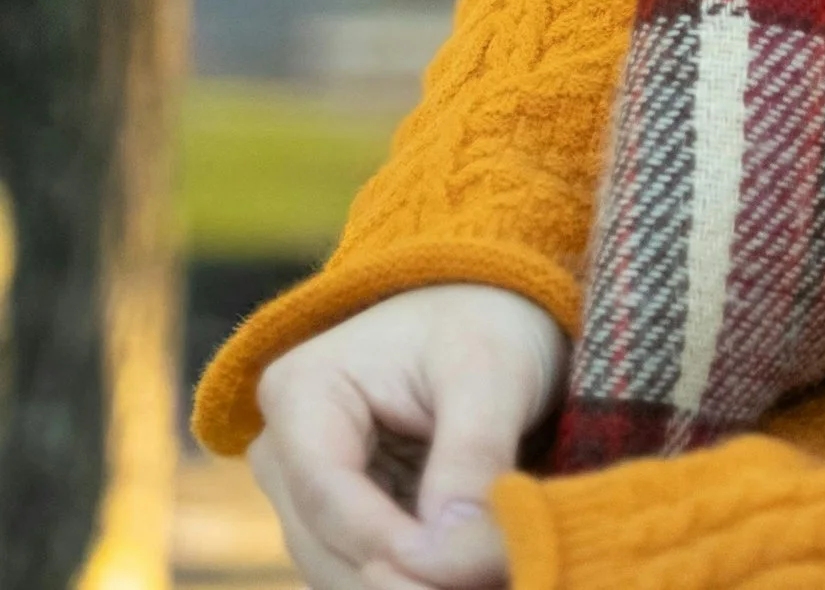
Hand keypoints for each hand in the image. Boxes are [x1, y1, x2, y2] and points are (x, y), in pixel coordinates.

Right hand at [249, 284, 568, 589]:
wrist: (494, 309)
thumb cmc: (487, 320)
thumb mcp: (490, 372)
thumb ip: (471, 459)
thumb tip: (448, 559)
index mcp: (301, 391)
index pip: (329, 497)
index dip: (392, 549)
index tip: (460, 573)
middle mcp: (284, 452)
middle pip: (329, 550)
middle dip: (407, 581)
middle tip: (492, 585)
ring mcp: (306, 494)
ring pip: (344, 576)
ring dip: (413, 587)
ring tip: (494, 581)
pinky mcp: (341, 523)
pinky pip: (368, 576)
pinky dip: (417, 583)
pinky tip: (471, 578)